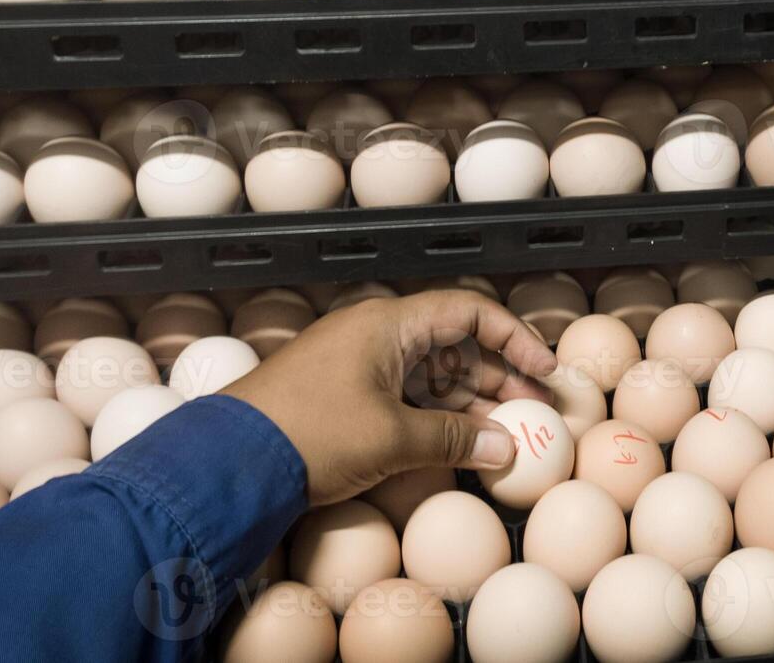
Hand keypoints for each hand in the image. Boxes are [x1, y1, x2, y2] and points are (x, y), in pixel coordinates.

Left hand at [224, 289, 556, 505]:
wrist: (229, 461)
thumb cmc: (311, 433)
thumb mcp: (392, 438)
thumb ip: (455, 438)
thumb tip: (504, 447)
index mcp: (388, 323)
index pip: (469, 312)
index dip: (514, 338)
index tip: (544, 369)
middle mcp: (376, 335)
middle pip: (456, 344)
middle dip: (501, 376)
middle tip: (536, 408)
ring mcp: (360, 366)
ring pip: (434, 374)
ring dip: (473, 401)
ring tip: (509, 431)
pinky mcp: (346, 397)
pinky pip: (408, 396)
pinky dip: (440, 416)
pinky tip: (465, 442)